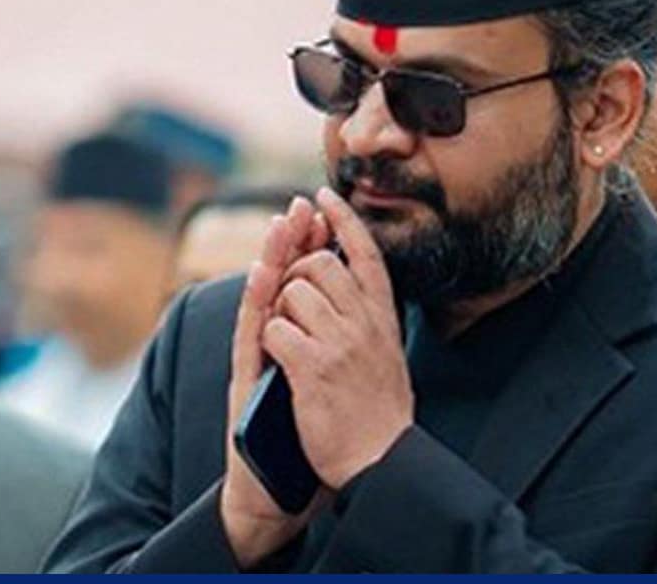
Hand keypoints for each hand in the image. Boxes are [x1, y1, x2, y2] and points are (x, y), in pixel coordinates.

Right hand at [221, 196, 330, 567]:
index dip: (316, 243)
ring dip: (272, 258)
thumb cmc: (304, 442)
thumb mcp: (327, 385)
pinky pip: (252, 335)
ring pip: (263, 299)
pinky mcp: (246, 383)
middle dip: (295, 241)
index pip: (307, 279)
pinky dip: (258, 302)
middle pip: (283, 280)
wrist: (274, 493)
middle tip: (301, 204)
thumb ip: (333, 347)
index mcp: (299, 340)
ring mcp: (257, 362)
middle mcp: (273, 344)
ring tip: (281, 223)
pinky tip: (264, 275)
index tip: (327, 207)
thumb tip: (355, 314)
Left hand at [266, 187, 412, 489]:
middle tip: (286, 296)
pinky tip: (278, 360)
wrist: (381, 462)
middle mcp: (365, 322)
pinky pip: (275, 328)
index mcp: (384, 318)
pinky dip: (268, 340)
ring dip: (278, 310)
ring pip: (291, 291)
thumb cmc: (378, 414)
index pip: (364, 252)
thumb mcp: (388, 354)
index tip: (321, 195)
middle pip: (318, 264)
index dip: (342, 219)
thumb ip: (369, 318)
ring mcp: (339, 342)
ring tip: (287, 340)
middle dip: (293, 272)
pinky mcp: (311, 366)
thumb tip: (350, 283)